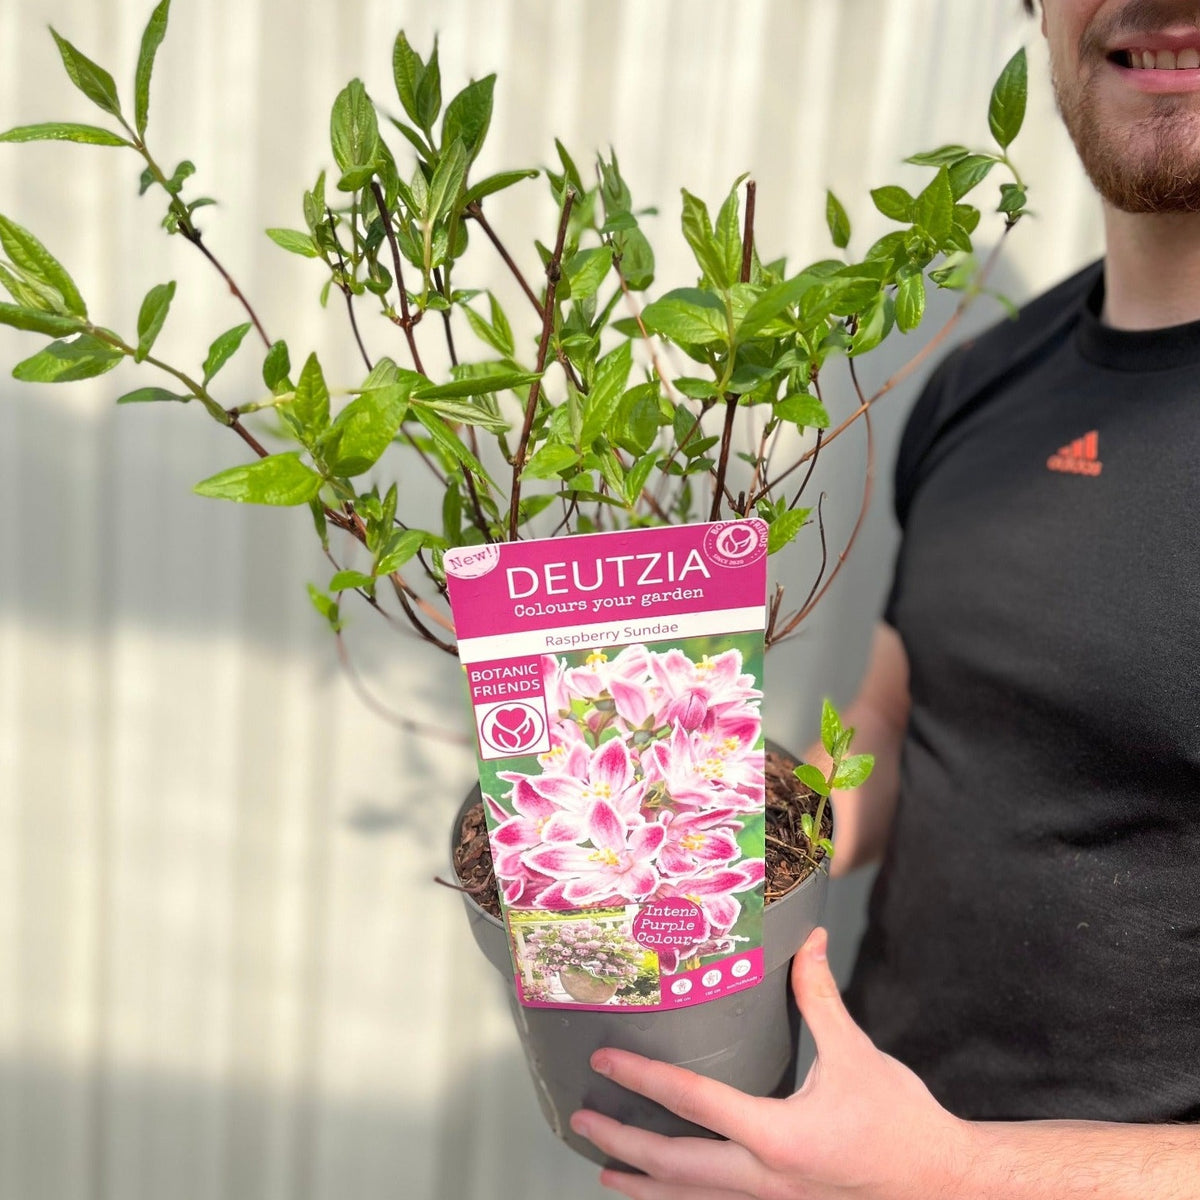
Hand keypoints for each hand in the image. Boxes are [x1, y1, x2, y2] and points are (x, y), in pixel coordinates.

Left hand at [569, 928, 974, 1199]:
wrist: (943, 1186)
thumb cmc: (901, 1122)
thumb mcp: (856, 1054)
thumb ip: (820, 997)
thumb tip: (809, 940)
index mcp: (777, 1134)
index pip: (693, 1103)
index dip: (642, 1080)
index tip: (605, 1064)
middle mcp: (765, 1179)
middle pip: (675, 1165)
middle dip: (623, 1143)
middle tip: (584, 1119)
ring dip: (644, 1186)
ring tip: (607, 1171)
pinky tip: (668, 1196)